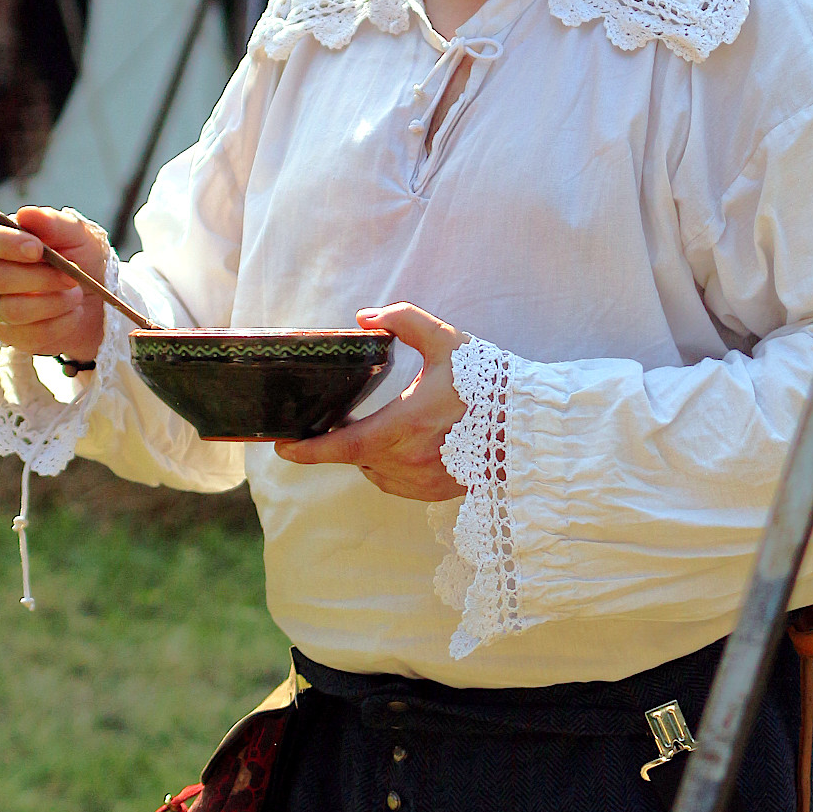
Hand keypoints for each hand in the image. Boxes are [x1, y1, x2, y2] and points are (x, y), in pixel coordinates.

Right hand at [0, 205, 108, 363]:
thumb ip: (53, 223)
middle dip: (41, 278)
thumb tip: (27, 214)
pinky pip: (29, 336)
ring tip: (76, 295)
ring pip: (12, 310)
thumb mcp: (76, 235)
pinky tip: (73, 313)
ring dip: (53, 303)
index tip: (38, 249)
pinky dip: (60, 324)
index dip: (7, 244)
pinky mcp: (11, 336)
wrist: (97, 297)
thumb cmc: (79, 258)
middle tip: (73, 276)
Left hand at [274, 303, 469, 500]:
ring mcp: (423, 482)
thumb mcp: (446, 341)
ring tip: (375, 430)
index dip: (307, 451)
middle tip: (335, 421)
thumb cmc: (488, 382)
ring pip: (375, 472)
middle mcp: (407, 461)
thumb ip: (404, 319)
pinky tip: (404, 446)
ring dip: (369, 454)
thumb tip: (365, 317)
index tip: (282, 448)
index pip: (340, 448)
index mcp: (402, 427)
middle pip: (355, 458)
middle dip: (342, 442)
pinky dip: (391, 467)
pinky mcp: (437, 494)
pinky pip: (398, 483)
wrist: (530, 425)